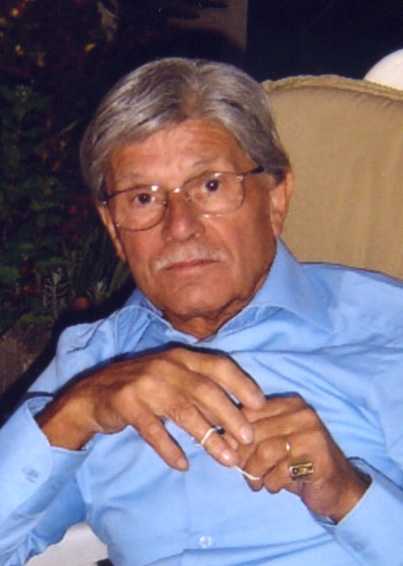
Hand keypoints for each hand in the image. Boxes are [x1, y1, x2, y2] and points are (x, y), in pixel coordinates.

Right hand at [36, 347, 264, 470]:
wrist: (93, 394)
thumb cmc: (143, 387)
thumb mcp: (172, 378)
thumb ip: (199, 389)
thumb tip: (237, 415)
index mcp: (181, 356)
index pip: (218, 365)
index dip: (241, 384)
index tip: (260, 405)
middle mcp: (165, 365)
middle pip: (205, 390)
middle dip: (230, 415)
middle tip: (248, 439)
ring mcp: (145, 384)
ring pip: (183, 411)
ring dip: (208, 437)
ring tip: (226, 459)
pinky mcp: (126, 404)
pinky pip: (153, 430)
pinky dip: (169, 449)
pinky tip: (182, 465)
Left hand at [234, 395, 369, 521]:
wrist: (338, 488)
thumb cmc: (297, 464)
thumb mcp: (273, 444)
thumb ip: (251, 437)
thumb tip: (221, 439)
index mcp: (289, 403)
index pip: (248, 411)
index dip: (233, 434)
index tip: (230, 453)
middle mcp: (302, 412)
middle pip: (254, 431)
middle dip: (243, 457)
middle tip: (245, 473)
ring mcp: (312, 432)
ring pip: (265, 451)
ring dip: (255, 472)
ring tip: (258, 482)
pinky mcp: (319, 456)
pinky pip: (281, 470)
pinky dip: (271, 483)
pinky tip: (275, 486)